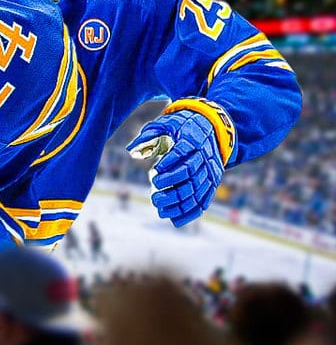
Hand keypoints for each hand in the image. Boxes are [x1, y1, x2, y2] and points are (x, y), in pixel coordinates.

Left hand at [127, 99, 235, 227]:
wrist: (210, 127)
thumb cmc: (181, 126)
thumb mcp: (164, 124)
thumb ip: (148, 136)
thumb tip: (131, 151)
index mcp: (192, 139)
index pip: (182, 153)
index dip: (168, 164)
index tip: (154, 173)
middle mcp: (204, 156)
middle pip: (189, 176)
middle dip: (172, 189)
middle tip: (154, 198)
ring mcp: (210, 171)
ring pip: (197, 191)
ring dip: (179, 204)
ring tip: (160, 209)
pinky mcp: (212, 182)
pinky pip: (204, 200)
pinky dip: (190, 212)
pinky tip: (176, 220)